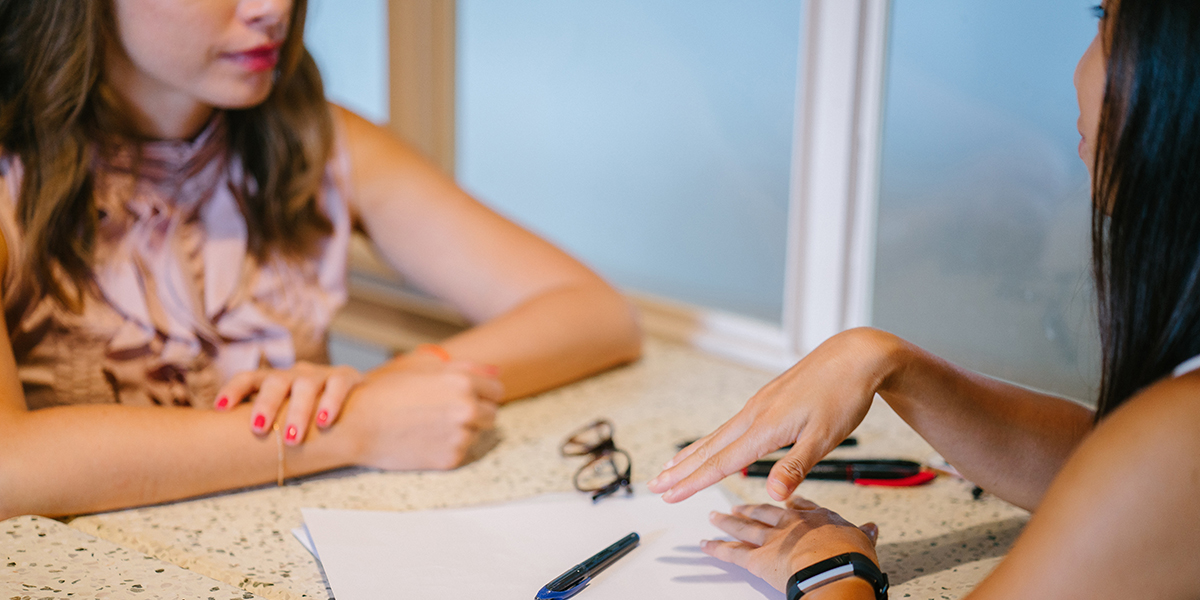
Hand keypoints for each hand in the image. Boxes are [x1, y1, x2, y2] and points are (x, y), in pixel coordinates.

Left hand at [215, 362, 364, 444]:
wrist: (356, 401)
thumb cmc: (307, 415)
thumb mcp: (284, 414)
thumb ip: (264, 425)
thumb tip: (224, 453)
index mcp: (274, 382)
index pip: (249, 378)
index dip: (233, 390)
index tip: (220, 409)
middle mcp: (294, 374)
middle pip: (276, 381)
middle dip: (266, 404)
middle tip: (259, 429)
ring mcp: (320, 375)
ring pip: (306, 385)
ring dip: (298, 411)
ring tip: (292, 438)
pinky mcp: (346, 377)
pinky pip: (338, 385)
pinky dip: (331, 402)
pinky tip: (325, 422)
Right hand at [339, 359, 503, 469]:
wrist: (356, 424)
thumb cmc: (387, 391)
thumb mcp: (425, 368)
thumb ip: (466, 368)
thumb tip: (497, 372)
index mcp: (463, 382)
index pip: (496, 390)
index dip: (482, 393)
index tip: (468, 396)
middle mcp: (467, 409)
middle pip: (492, 414)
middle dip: (476, 413)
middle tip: (445, 413)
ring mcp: (460, 435)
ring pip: (477, 434)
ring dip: (462, 430)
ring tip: (430, 425)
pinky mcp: (451, 458)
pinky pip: (461, 451)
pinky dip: (448, 447)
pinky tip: (424, 439)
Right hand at [648, 328, 901, 501]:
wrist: (855, 355)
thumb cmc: (843, 395)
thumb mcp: (825, 437)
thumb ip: (795, 467)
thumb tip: (772, 496)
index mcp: (765, 427)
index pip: (721, 461)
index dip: (693, 481)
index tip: (668, 495)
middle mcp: (754, 414)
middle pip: (709, 447)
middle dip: (680, 469)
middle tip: (654, 484)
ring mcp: (759, 405)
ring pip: (717, 434)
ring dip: (692, 454)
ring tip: (670, 467)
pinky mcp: (767, 400)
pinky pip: (731, 425)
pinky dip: (713, 439)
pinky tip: (713, 444)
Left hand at [703, 496, 879, 591]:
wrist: (835, 571)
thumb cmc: (850, 558)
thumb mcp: (863, 540)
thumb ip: (863, 533)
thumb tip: (872, 528)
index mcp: (815, 518)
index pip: (799, 506)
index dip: (789, 502)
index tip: (783, 498)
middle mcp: (790, 524)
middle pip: (765, 512)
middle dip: (750, 509)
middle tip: (737, 506)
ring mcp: (772, 540)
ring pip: (744, 527)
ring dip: (727, 522)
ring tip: (715, 517)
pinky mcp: (757, 559)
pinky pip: (731, 553)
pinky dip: (716, 549)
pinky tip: (705, 544)